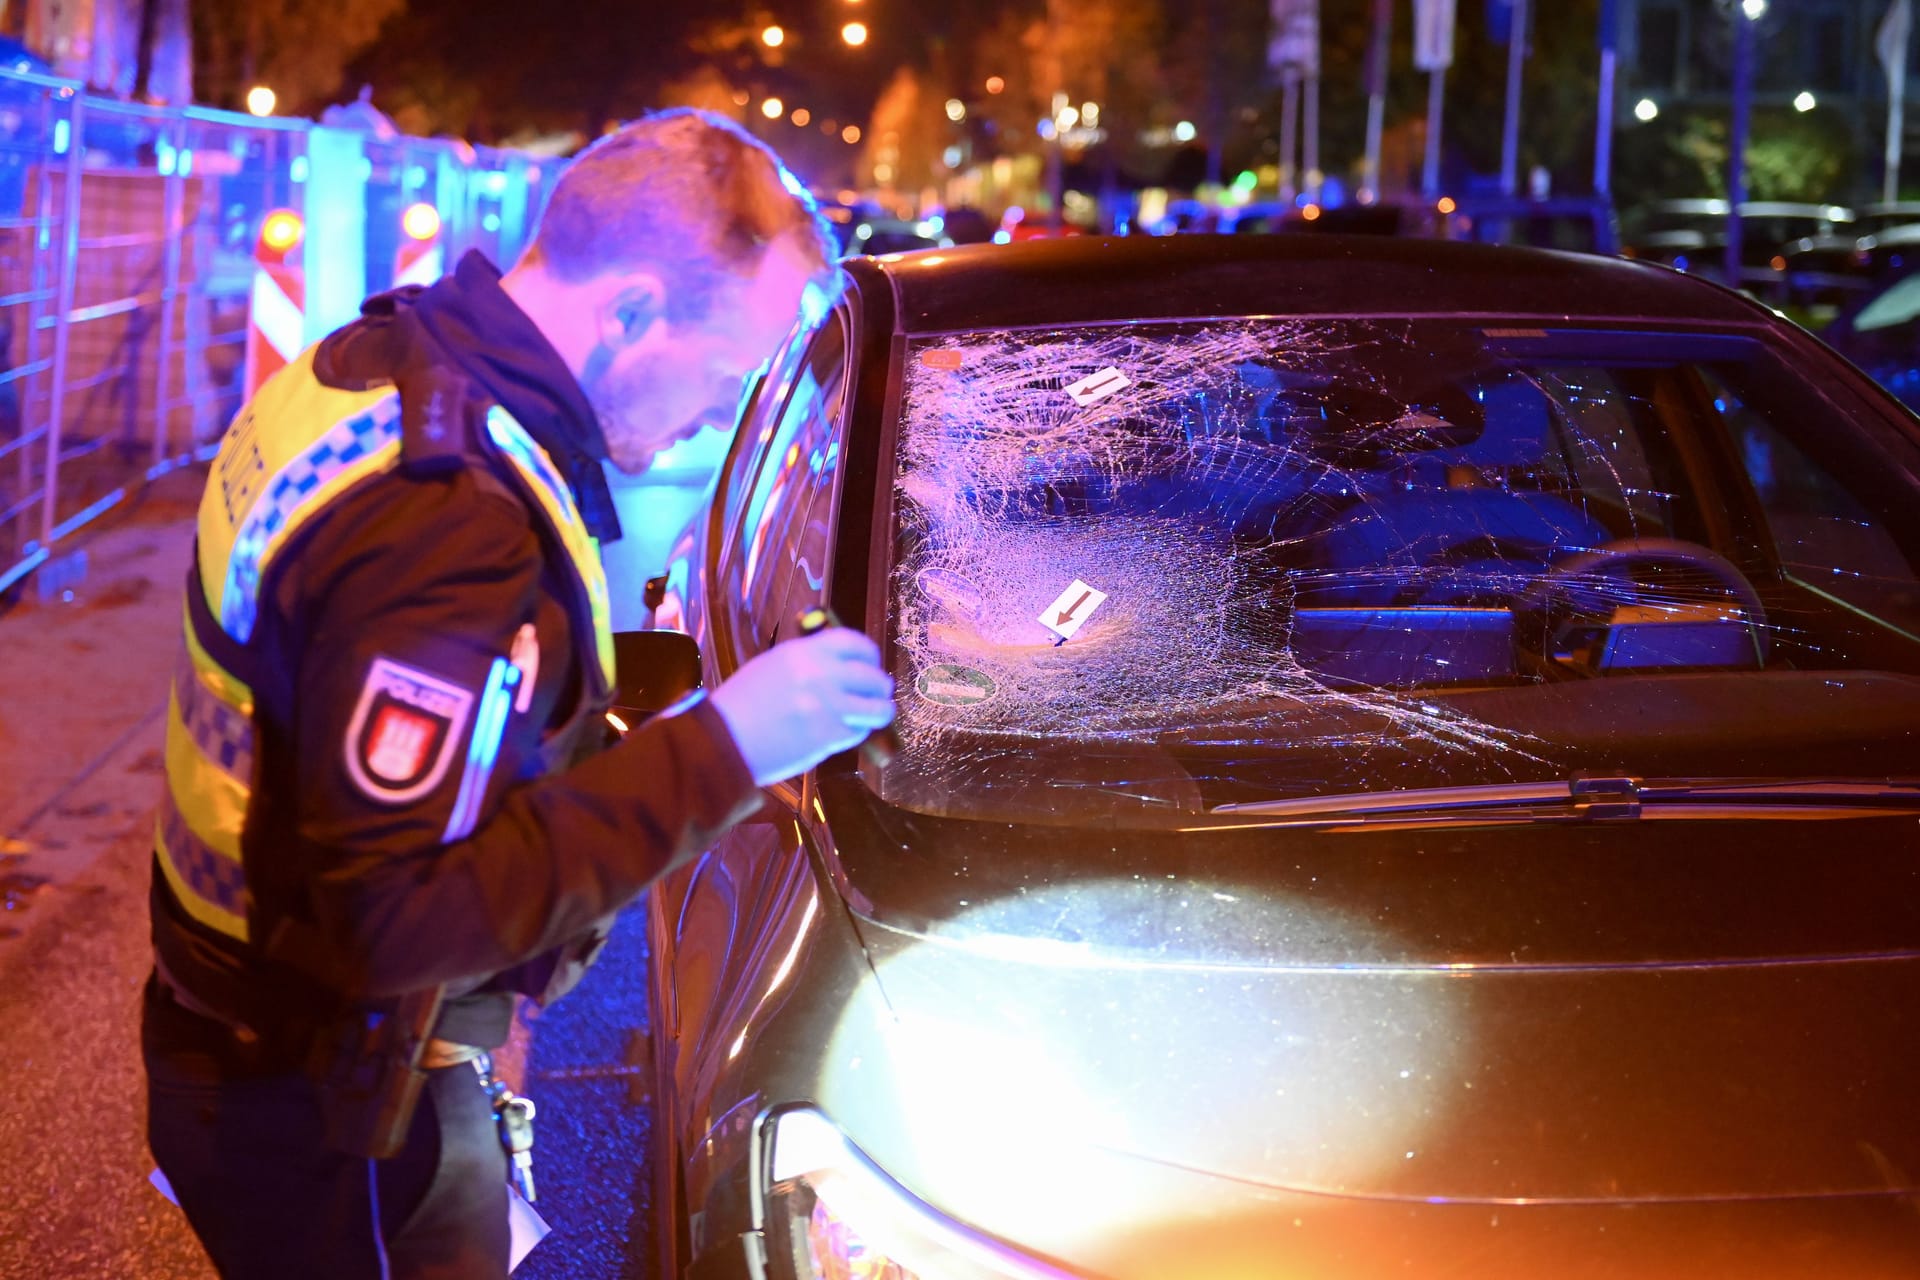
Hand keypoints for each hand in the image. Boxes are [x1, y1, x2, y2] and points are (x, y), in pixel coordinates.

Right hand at [708, 627, 895, 786]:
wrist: (724, 740)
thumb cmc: (742, 704)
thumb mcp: (772, 666)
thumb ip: (807, 661)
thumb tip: (838, 665)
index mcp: (804, 652)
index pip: (855, 643)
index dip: (869, 653)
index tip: (871, 662)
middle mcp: (821, 674)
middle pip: (872, 676)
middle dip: (880, 685)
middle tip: (878, 692)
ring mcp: (828, 706)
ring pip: (877, 707)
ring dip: (880, 710)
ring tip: (876, 713)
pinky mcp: (828, 736)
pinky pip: (858, 731)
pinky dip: (857, 732)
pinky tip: (846, 731)